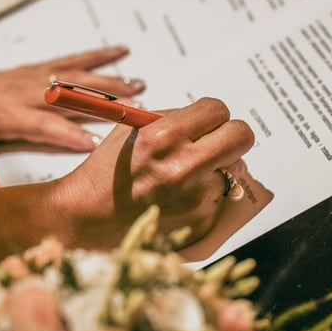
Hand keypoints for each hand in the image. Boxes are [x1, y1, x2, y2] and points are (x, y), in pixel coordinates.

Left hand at [0, 47, 143, 187]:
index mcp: (4, 115)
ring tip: (139, 84)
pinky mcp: (35, 71)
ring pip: (77, 77)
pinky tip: (119, 51)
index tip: (98, 144)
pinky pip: (70, 61)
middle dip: (105, 103)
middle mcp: (24, 93)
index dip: (70, 134)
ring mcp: (32, 79)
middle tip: (137, 109)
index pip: (45, 125)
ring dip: (109, 80)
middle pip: (71, 97)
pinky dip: (96, 55)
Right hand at [56, 97, 254, 244]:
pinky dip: (208, 192)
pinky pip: (221, 195)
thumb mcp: (134, 129)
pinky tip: (181, 196)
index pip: (218, 110)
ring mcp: (197, 196)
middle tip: (219, 141)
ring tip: (188, 174)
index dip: (214, 115)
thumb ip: (176, 120)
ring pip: (236, 168)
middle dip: (232, 135)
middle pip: (241, 136)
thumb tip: (210, 119)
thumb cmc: (109, 171)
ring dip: (220, 167)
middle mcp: (185, 165)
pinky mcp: (202, 219)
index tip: (207, 122)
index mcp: (164, 135)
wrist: (90, 217)